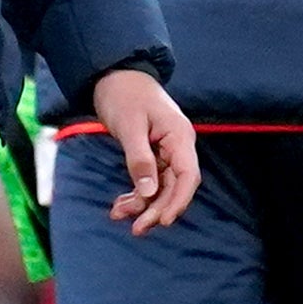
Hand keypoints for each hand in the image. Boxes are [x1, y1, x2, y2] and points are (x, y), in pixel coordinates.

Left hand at [87, 68, 198, 233]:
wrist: (114, 74)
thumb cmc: (124, 94)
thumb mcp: (129, 126)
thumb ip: (139, 158)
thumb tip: (148, 192)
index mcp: (179, 136)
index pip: (188, 176)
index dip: (178, 201)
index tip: (162, 220)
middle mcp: (177, 146)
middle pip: (174, 186)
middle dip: (156, 209)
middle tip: (136, 229)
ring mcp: (165, 151)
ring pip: (160, 187)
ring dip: (142, 204)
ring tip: (119, 215)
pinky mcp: (152, 154)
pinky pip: (149, 180)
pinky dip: (135, 193)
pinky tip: (120, 205)